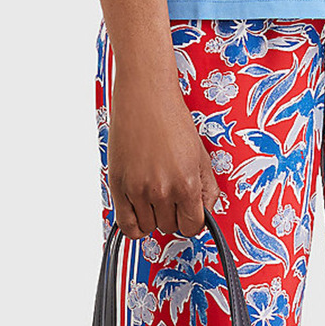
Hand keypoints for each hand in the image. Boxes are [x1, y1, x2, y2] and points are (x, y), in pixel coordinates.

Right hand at [107, 69, 220, 238]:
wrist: (145, 98)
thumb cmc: (173, 121)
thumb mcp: (201, 156)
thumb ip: (207, 189)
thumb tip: (205, 213)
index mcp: (186, 184)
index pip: (192, 226)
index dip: (192, 221)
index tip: (188, 213)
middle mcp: (162, 190)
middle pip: (170, 227)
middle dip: (173, 216)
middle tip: (171, 196)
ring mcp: (138, 189)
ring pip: (148, 227)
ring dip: (153, 217)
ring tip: (155, 197)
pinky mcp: (117, 185)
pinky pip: (125, 224)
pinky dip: (134, 225)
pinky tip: (139, 211)